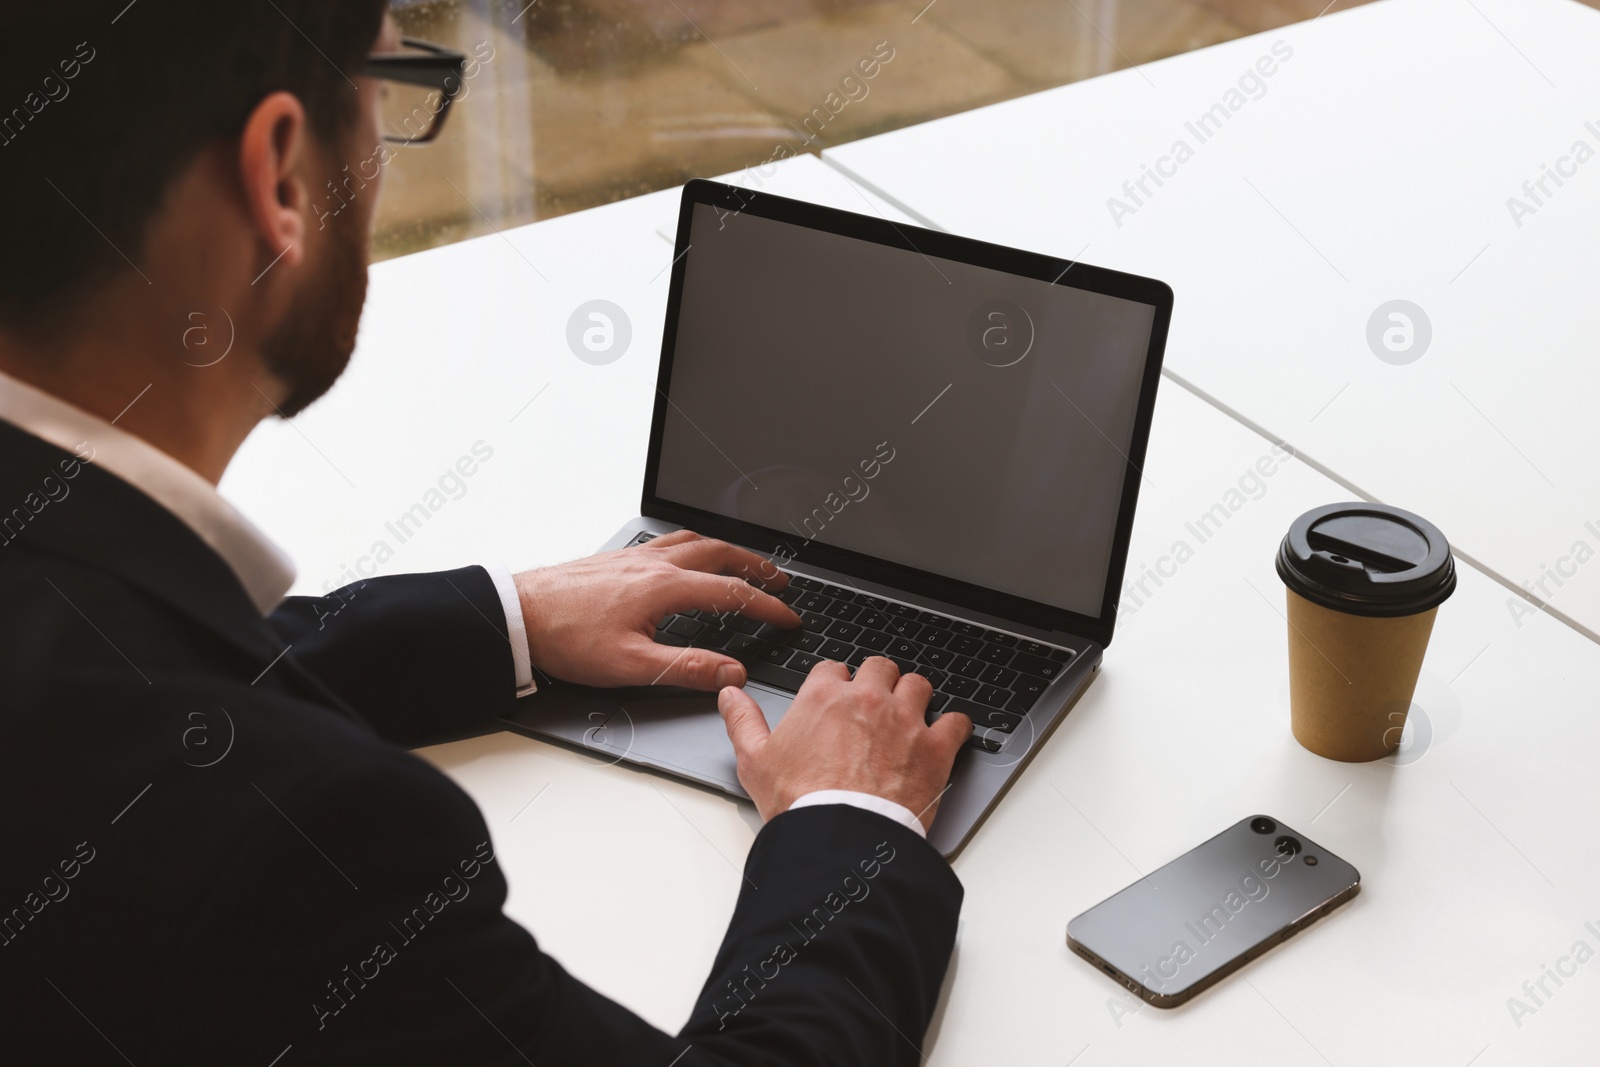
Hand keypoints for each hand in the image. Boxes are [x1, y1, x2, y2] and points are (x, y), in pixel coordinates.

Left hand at [513, 529, 798, 690]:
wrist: (519, 614)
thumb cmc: (567, 638)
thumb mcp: (631, 666)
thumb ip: (686, 668)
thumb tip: (731, 672)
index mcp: (665, 587)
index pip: (732, 593)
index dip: (767, 606)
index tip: (788, 616)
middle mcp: (654, 564)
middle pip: (720, 553)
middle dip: (756, 567)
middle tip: (779, 580)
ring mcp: (635, 557)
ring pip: (694, 541)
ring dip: (727, 550)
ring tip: (743, 562)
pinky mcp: (617, 558)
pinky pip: (668, 541)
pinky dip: (694, 544)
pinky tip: (686, 555)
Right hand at [717, 657, 972, 832]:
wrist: (840, 838)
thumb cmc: (799, 804)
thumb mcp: (755, 761)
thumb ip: (742, 721)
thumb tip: (730, 696)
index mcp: (823, 698)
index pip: (833, 669)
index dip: (835, 685)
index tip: (836, 700)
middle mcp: (867, 700)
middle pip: (880, 667)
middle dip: (877, 682)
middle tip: (874, 706)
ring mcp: (905, 721)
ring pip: (918, 685)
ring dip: (914, 698)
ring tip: (908, 718)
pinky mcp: (935, 748)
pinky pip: (956, 722)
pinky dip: (953, 728)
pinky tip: (946, 736)